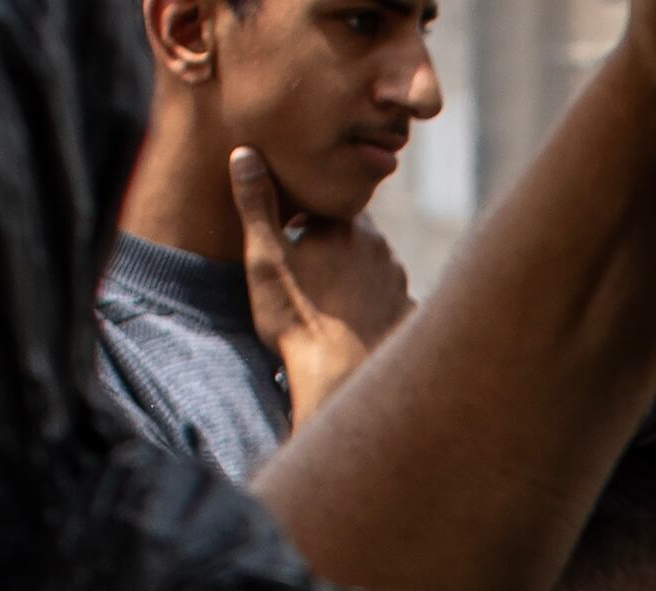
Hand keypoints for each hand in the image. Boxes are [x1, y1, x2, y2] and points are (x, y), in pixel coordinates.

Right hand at [227, 147, 412, 424]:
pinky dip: (377, 306)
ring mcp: (400, 282)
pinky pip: (392, 301)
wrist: (339, 374)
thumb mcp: (264, 257)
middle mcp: (380, 248)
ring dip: (358, 274)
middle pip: (356, 235)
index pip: (328, 206)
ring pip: (376, 266)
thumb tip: (246, 152)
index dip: (307, 218)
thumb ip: (256, 204)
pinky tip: (358, 322)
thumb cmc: (296, 315)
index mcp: (345, 227)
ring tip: (332, 297)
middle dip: (336, 244)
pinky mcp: (409, 314)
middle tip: (310, 267)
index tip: (291, 235)